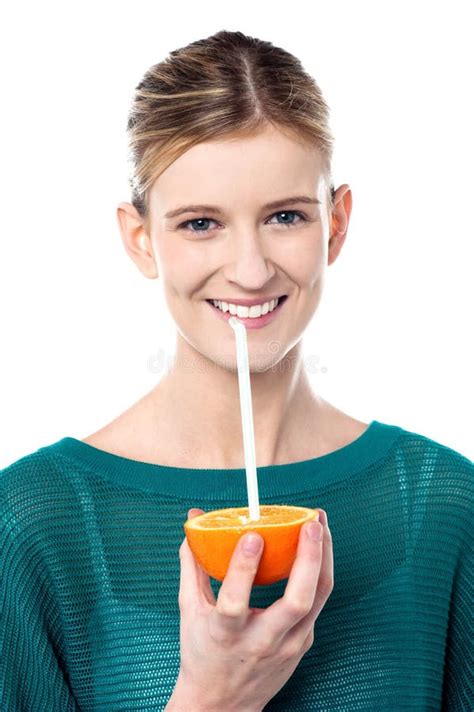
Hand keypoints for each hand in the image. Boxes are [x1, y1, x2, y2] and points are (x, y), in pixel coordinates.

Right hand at [171, 507, 332, 711]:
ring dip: (323, 558)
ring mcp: (288, 645)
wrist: (223, 706)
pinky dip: (319, 571)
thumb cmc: (203, 654)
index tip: (253, 536)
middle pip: (296, 601)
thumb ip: (192, 567)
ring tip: (319, 524)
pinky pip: (317, 603)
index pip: (236, 602)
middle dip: (308, 558)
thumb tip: (192, 524)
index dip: (245, 569)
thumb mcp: (190, 612)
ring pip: (317, 599)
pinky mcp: (303, 644)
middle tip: (309, 523)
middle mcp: (261, 642)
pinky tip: (317, 546)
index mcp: (226, 634)